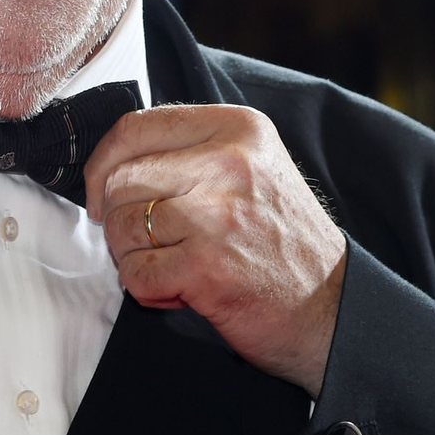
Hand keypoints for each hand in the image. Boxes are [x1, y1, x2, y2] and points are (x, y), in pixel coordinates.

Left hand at [84, 104, 346, 397]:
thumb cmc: (280, 238)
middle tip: (141, 238)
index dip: (104, 162)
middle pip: (121, 178)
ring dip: (129, 253)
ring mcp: (216, 215)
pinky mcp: (206, 267)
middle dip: (116, 215)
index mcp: (237, 128)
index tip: (102, 190)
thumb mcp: (251, 166)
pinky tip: (175, 287)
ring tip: (165, 262)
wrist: (332, 307)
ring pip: (121, 224)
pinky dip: (144, 286)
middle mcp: (228, 163)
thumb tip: (113, 159)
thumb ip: (191, 150)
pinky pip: (135, 271)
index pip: (135, 127)